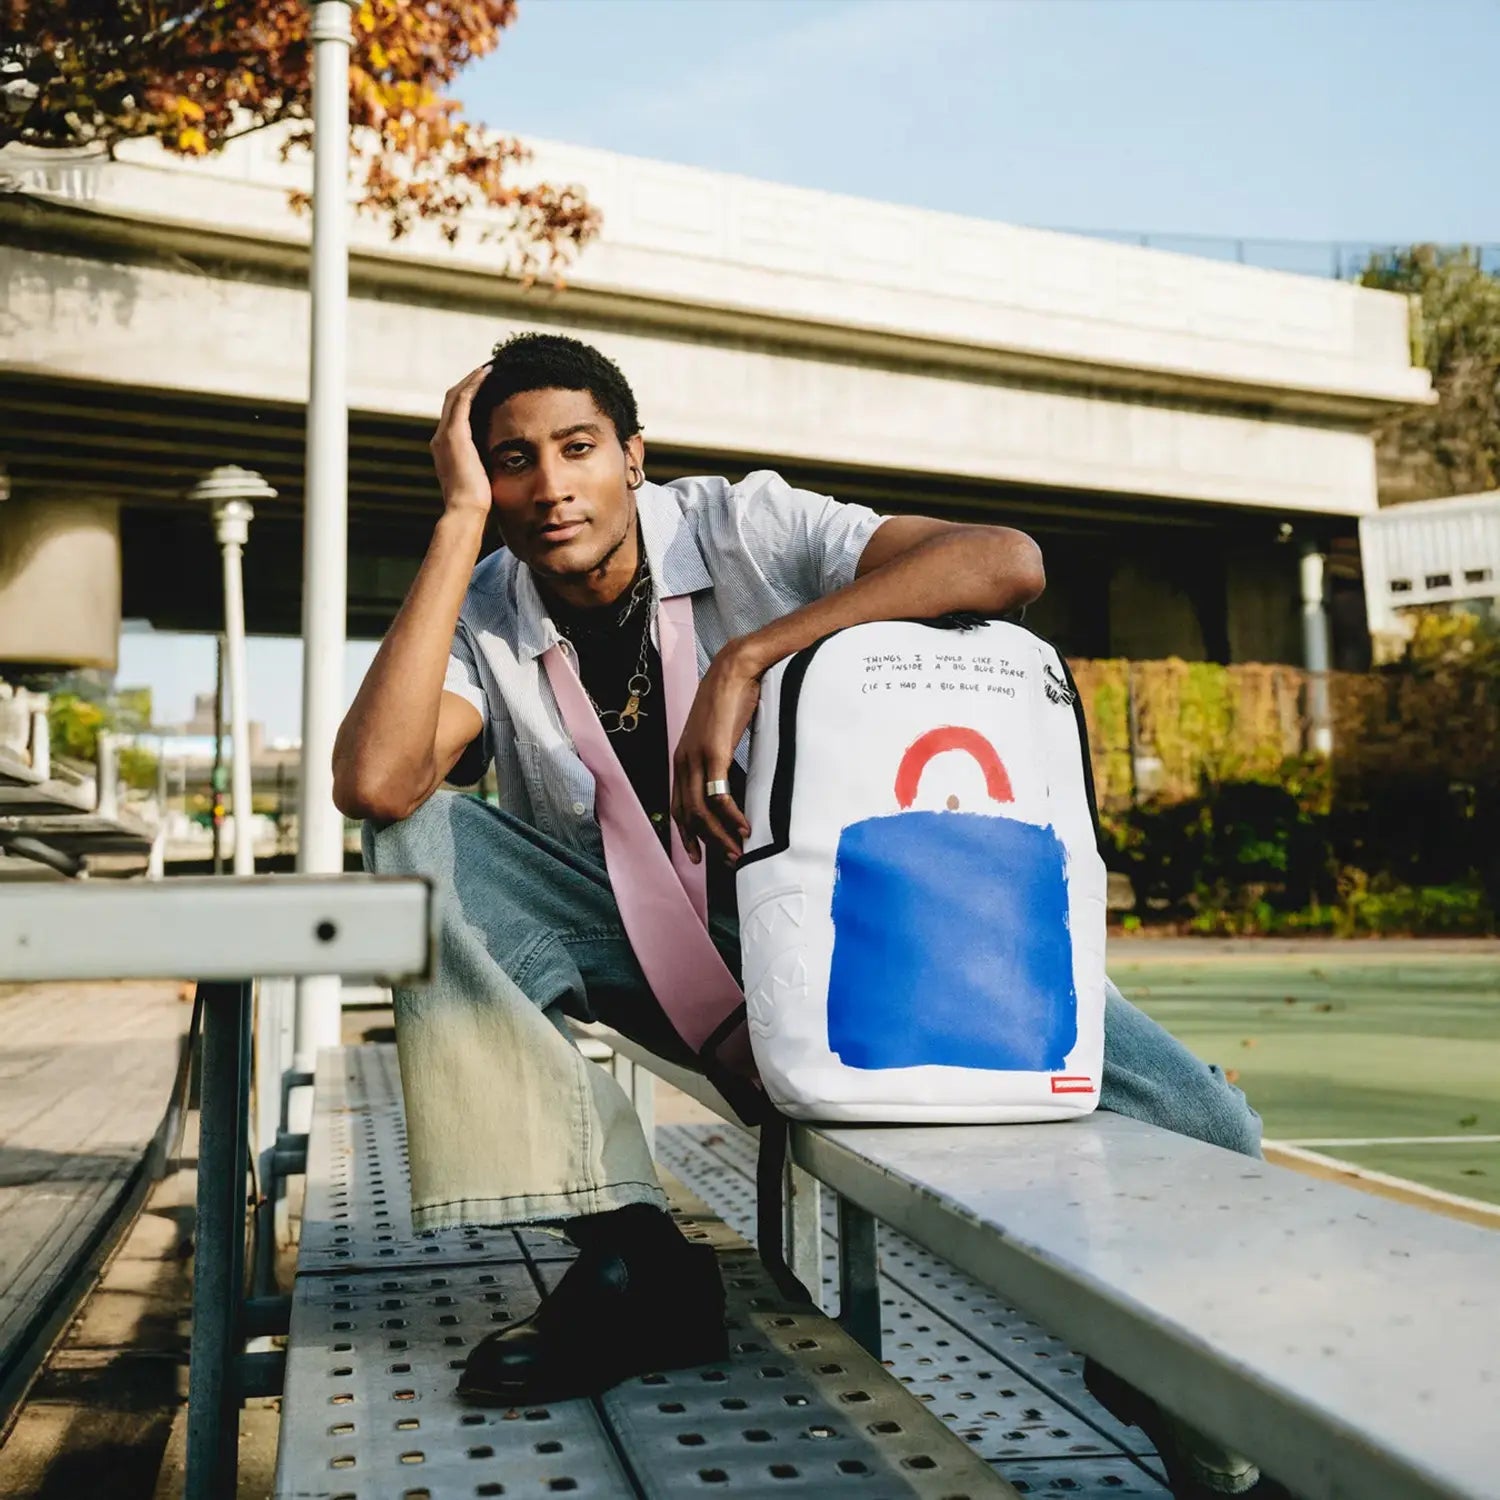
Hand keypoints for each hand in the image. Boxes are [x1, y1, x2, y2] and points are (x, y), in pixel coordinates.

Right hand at [430, 364, 492, 516]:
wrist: (466, 511)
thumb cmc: (477, 504)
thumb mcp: (480, 480)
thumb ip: (484, 467)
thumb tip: (499, 465)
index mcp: (446, 449)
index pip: (456, 415)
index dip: (470, 398)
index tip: (488, 388)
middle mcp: (440, 438)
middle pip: (453, 400)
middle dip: (470, 384)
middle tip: (489, 371)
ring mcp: (445, 435)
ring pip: (457, 395)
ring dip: (473, 379)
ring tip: (491, 368)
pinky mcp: (454, 433)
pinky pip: (463, 399)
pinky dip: (474, 384)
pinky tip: (488, 373)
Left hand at [671, 644, 758, 865]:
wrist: (735, 669)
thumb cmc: (731, 699)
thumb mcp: (719, 734)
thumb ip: (718, 757)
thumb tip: (729, 778)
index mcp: (682, 758)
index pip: (678, 806)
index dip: (687, 834)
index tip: (700, 855)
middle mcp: (683, 761)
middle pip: (688, 815)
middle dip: (707, 843)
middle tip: (727, 861)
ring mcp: (696, 758)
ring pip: (701, 812)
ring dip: (720, 836)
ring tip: (737, 852)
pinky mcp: (713, 753)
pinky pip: (718, 796)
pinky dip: (730, 816)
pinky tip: (743, 827)